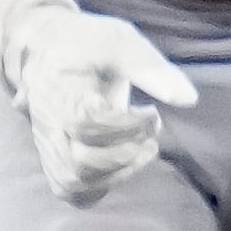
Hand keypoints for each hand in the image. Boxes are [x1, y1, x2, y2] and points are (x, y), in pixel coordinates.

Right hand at [0, 0, 196, 205]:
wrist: (43, 48)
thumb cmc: (84, 43)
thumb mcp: (119, 40)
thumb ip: (150, 68)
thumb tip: (188, 100)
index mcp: (59, 92)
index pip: (87, 123)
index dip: (127, 125)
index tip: (149, 111)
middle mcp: (47, 125)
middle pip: (79, 163)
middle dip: (126, 152)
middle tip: (149, 128)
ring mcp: (48, 145)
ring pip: (73, 182)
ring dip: (118, 172)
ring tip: (143, 148)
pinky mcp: (54, 157)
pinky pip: (70, 190)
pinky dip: (101, 186)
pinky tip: (125, 163)